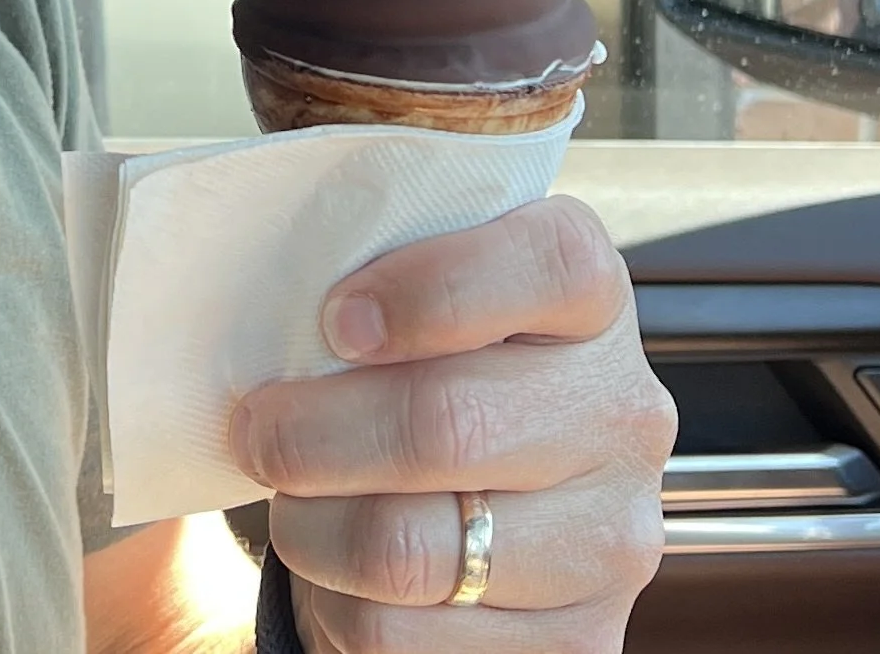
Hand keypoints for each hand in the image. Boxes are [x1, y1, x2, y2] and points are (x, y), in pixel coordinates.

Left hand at [228, 197, 673, 650]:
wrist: (489, 503)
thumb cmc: (433, 370)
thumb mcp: (426, 296)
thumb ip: (380, 270)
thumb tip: (272, 306)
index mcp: (594, 301)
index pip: (548, 264)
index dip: (428, 290)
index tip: (336, 320)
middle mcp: (622, 415)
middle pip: (448, 422)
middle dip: (313, 431)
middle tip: (257, 427)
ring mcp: (611, 539)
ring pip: (410, 547)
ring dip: (313, 527)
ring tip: (294, 501)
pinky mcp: (577, 643)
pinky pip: (405, 637)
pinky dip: (341, 605)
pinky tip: (341, 569)